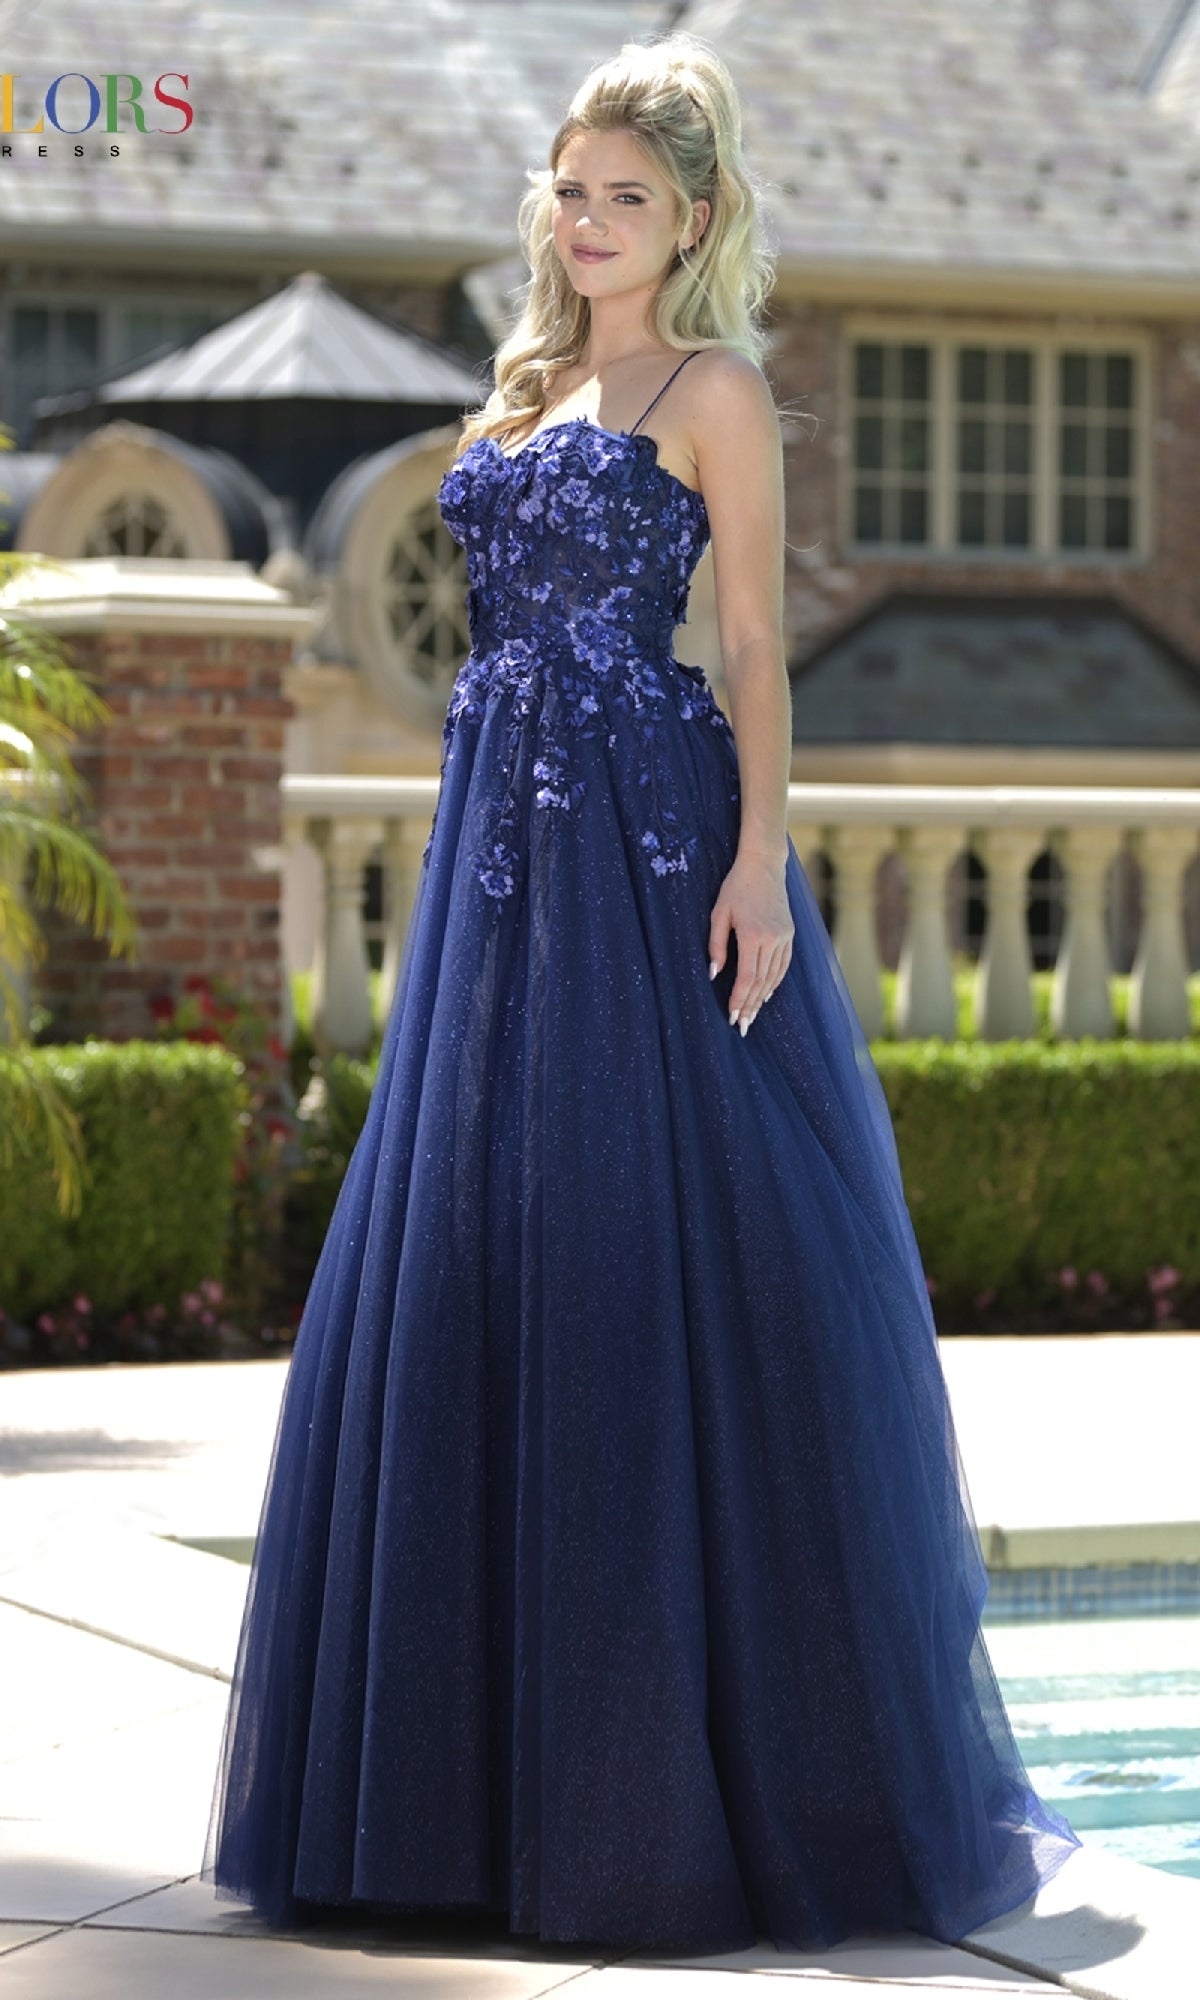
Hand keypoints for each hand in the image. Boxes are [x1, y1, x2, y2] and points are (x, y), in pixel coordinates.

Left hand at [708, 850, 793, 1034]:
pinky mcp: (789, 934)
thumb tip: (715, 974)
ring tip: (753, 1015)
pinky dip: (775, 982)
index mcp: (753, 935)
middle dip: (750, 1005)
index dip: (739, 999)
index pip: (746, 977)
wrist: (764, 865)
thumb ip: (716, 946)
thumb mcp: (719, 913)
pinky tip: (767, 994)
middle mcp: (772, 939)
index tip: (732, 1016)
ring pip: (774, 976)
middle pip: (761, 982)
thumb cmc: (736, 887)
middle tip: (742, 1025)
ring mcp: (784, 937)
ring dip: (762, 998)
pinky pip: (783, 965)